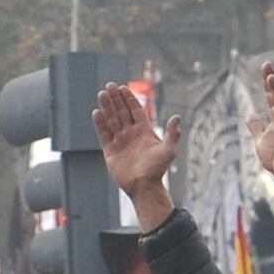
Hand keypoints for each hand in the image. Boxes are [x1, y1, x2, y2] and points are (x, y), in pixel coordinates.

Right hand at [93, 81, 179, 220]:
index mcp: (144, 131)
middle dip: (116, 99)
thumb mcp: (168, 150)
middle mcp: (131, 134)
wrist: (144, 187)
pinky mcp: (110, 150)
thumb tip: (177, 117)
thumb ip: (172, 134)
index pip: (135, 110)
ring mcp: (120, 141)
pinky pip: (104, 134)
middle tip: (109, 86)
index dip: (129, 99)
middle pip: (121, 112)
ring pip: (112, 120)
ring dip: (107, 107)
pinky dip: (100, 123)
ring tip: (101, 94)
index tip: (122, 87)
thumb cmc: (157, 170)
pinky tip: (96, 112)